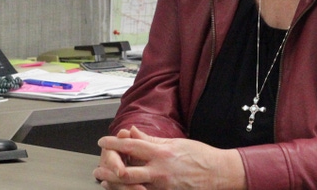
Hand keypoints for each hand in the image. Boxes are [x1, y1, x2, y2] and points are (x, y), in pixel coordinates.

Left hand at [93, 126, 245, 189]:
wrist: (219, 174)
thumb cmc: (200, 156)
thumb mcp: (175, 142)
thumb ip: (151, 139)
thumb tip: (133, 132)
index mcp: (162, 152)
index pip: (131, 146)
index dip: (114, 143)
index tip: (103, 141)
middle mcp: (160, 170)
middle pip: (126, 171)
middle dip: (108, 169)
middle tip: (97, 167)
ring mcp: (163, 186)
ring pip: (132, 186)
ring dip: (116, 184)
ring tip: (105, 180)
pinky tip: (125, 189)